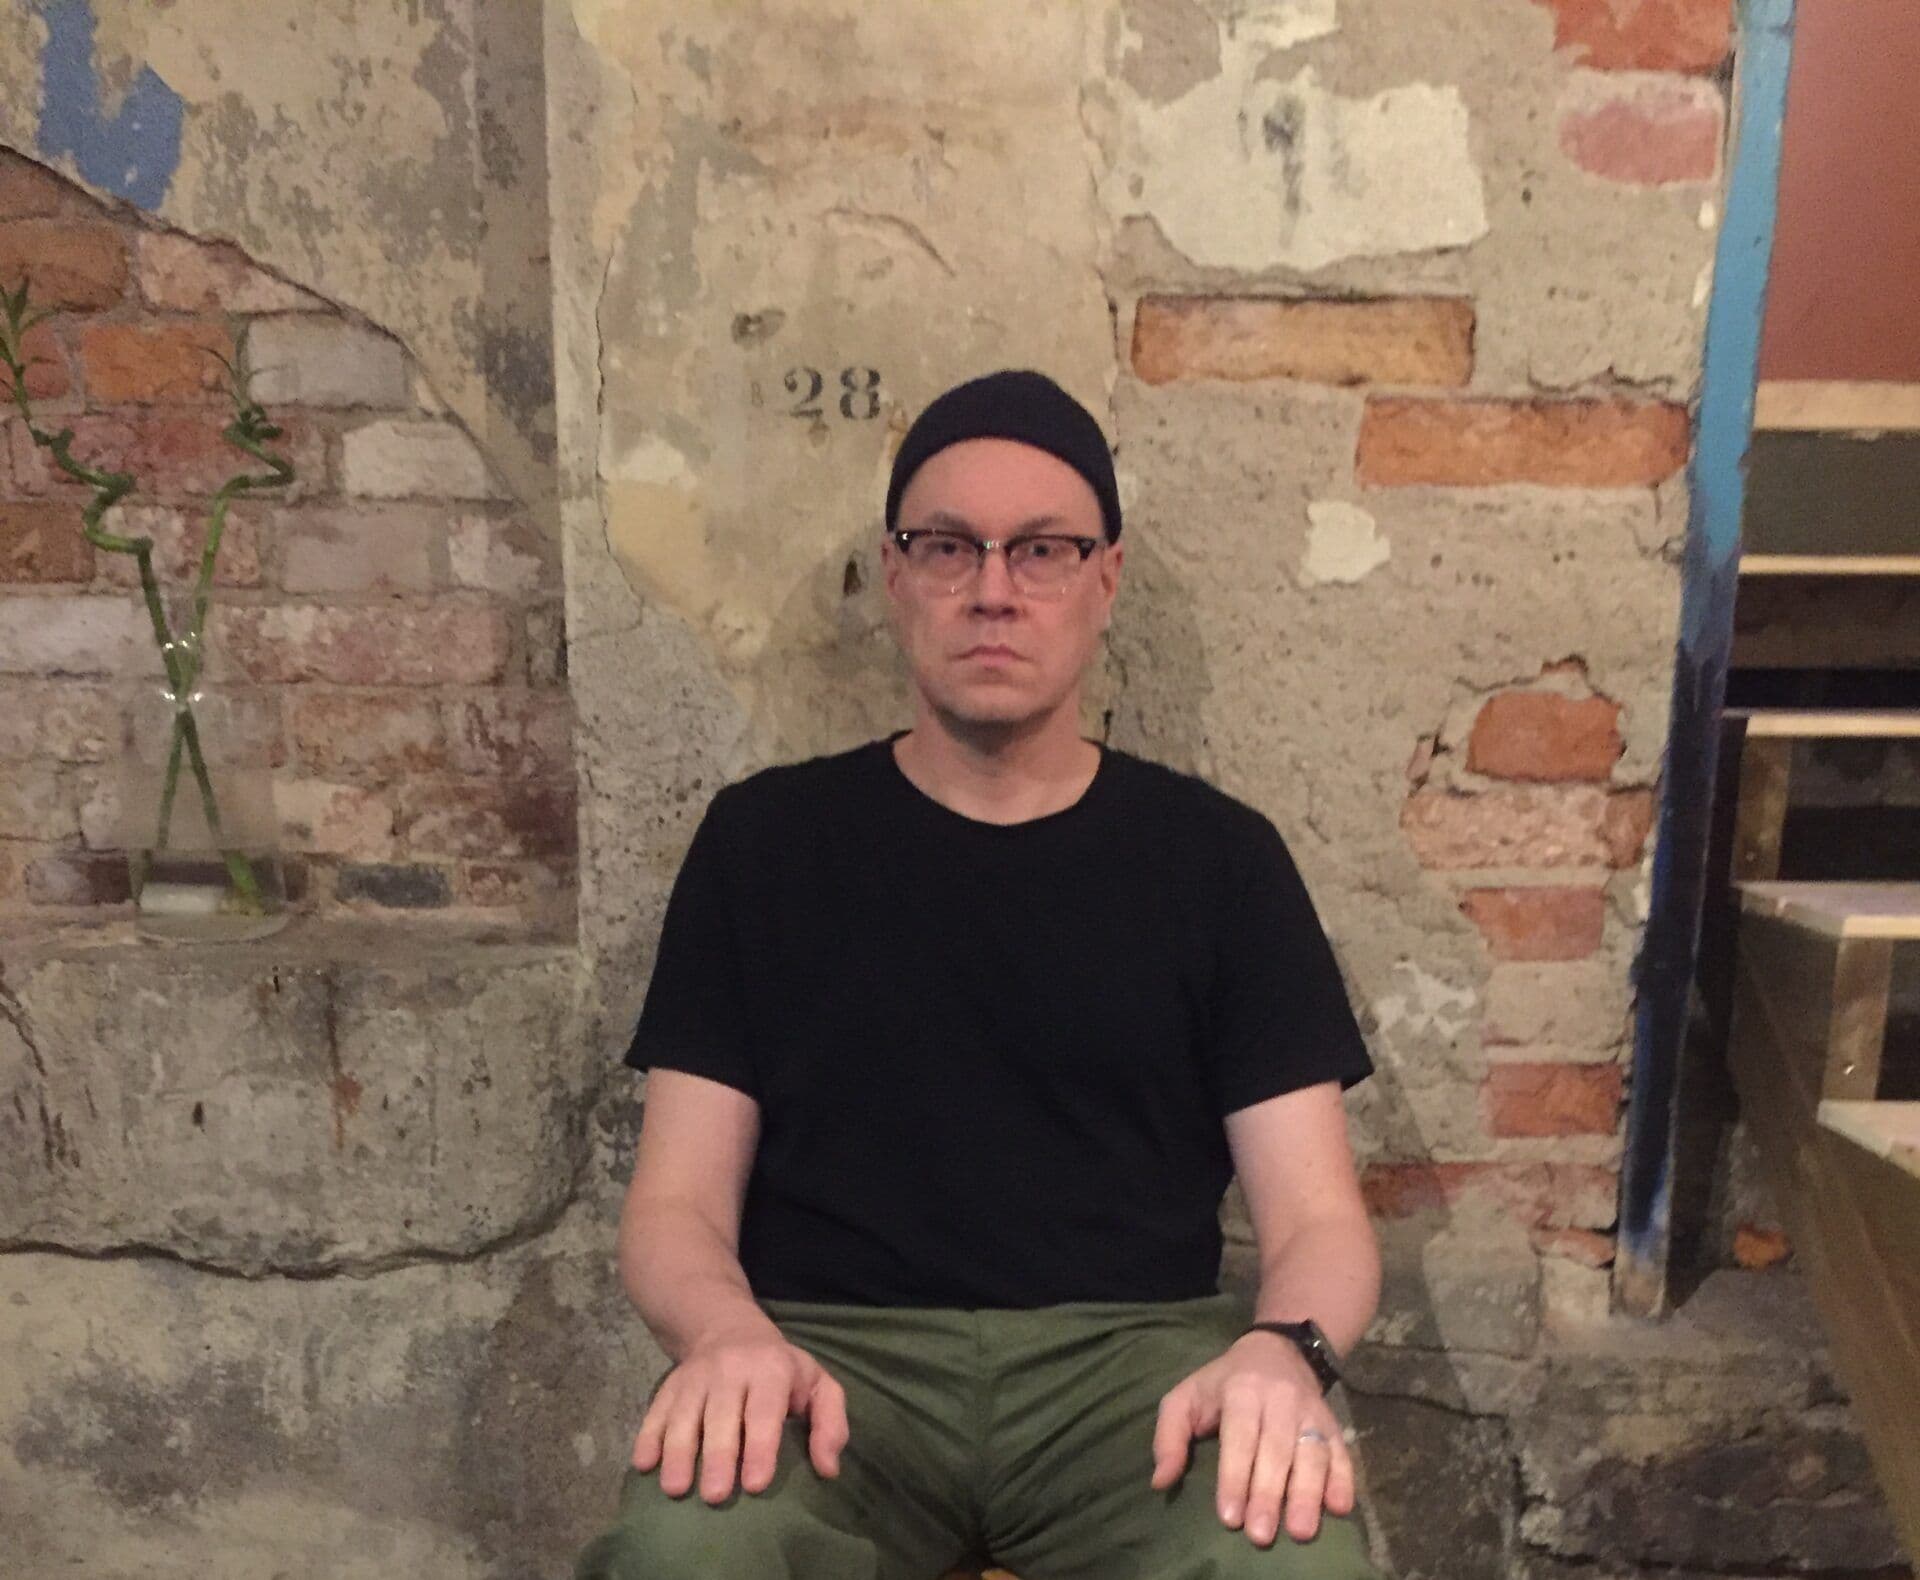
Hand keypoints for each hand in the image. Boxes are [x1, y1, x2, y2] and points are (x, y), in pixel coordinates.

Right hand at [632, 1322, 849, 1502]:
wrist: (727, 1328)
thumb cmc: (780, 1369)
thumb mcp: (817, 1384)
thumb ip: (831, 1423)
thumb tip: (828, 1469)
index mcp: (770, 1370)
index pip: (764, 1411)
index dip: (760, 1447)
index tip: (755, 1484)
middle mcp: (729, 1370)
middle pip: (720, 1417)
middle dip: (717, 1457)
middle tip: (715, 1496)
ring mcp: (695, 1378)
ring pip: (683, 1416)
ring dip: (677, 1453)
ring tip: (675, 1489)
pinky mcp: (669, 1386)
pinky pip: (655, 1411)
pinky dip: (648, 1437)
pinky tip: (644, 1464)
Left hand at [1149, 1330, 1354, 1546]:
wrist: (1276, 1351)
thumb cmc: (1223, 1383)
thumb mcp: (1186, 1396)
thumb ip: (1169, 1436)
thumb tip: (1161, 1480)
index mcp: (1241, 1391)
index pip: (1239, 1436)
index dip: (1234, 1476)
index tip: (1230, 1516)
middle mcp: (1280, 1400)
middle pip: (1276, 1449)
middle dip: (1268, 1494)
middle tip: (1260, 1534)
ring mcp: (1311, 1412)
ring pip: (1312, 1453)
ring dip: (1307, 1493)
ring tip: (1300, 1531)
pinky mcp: (1333, 1425)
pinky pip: (1341, 1452)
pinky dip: (1344, 1480)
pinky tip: (1340, 1507)